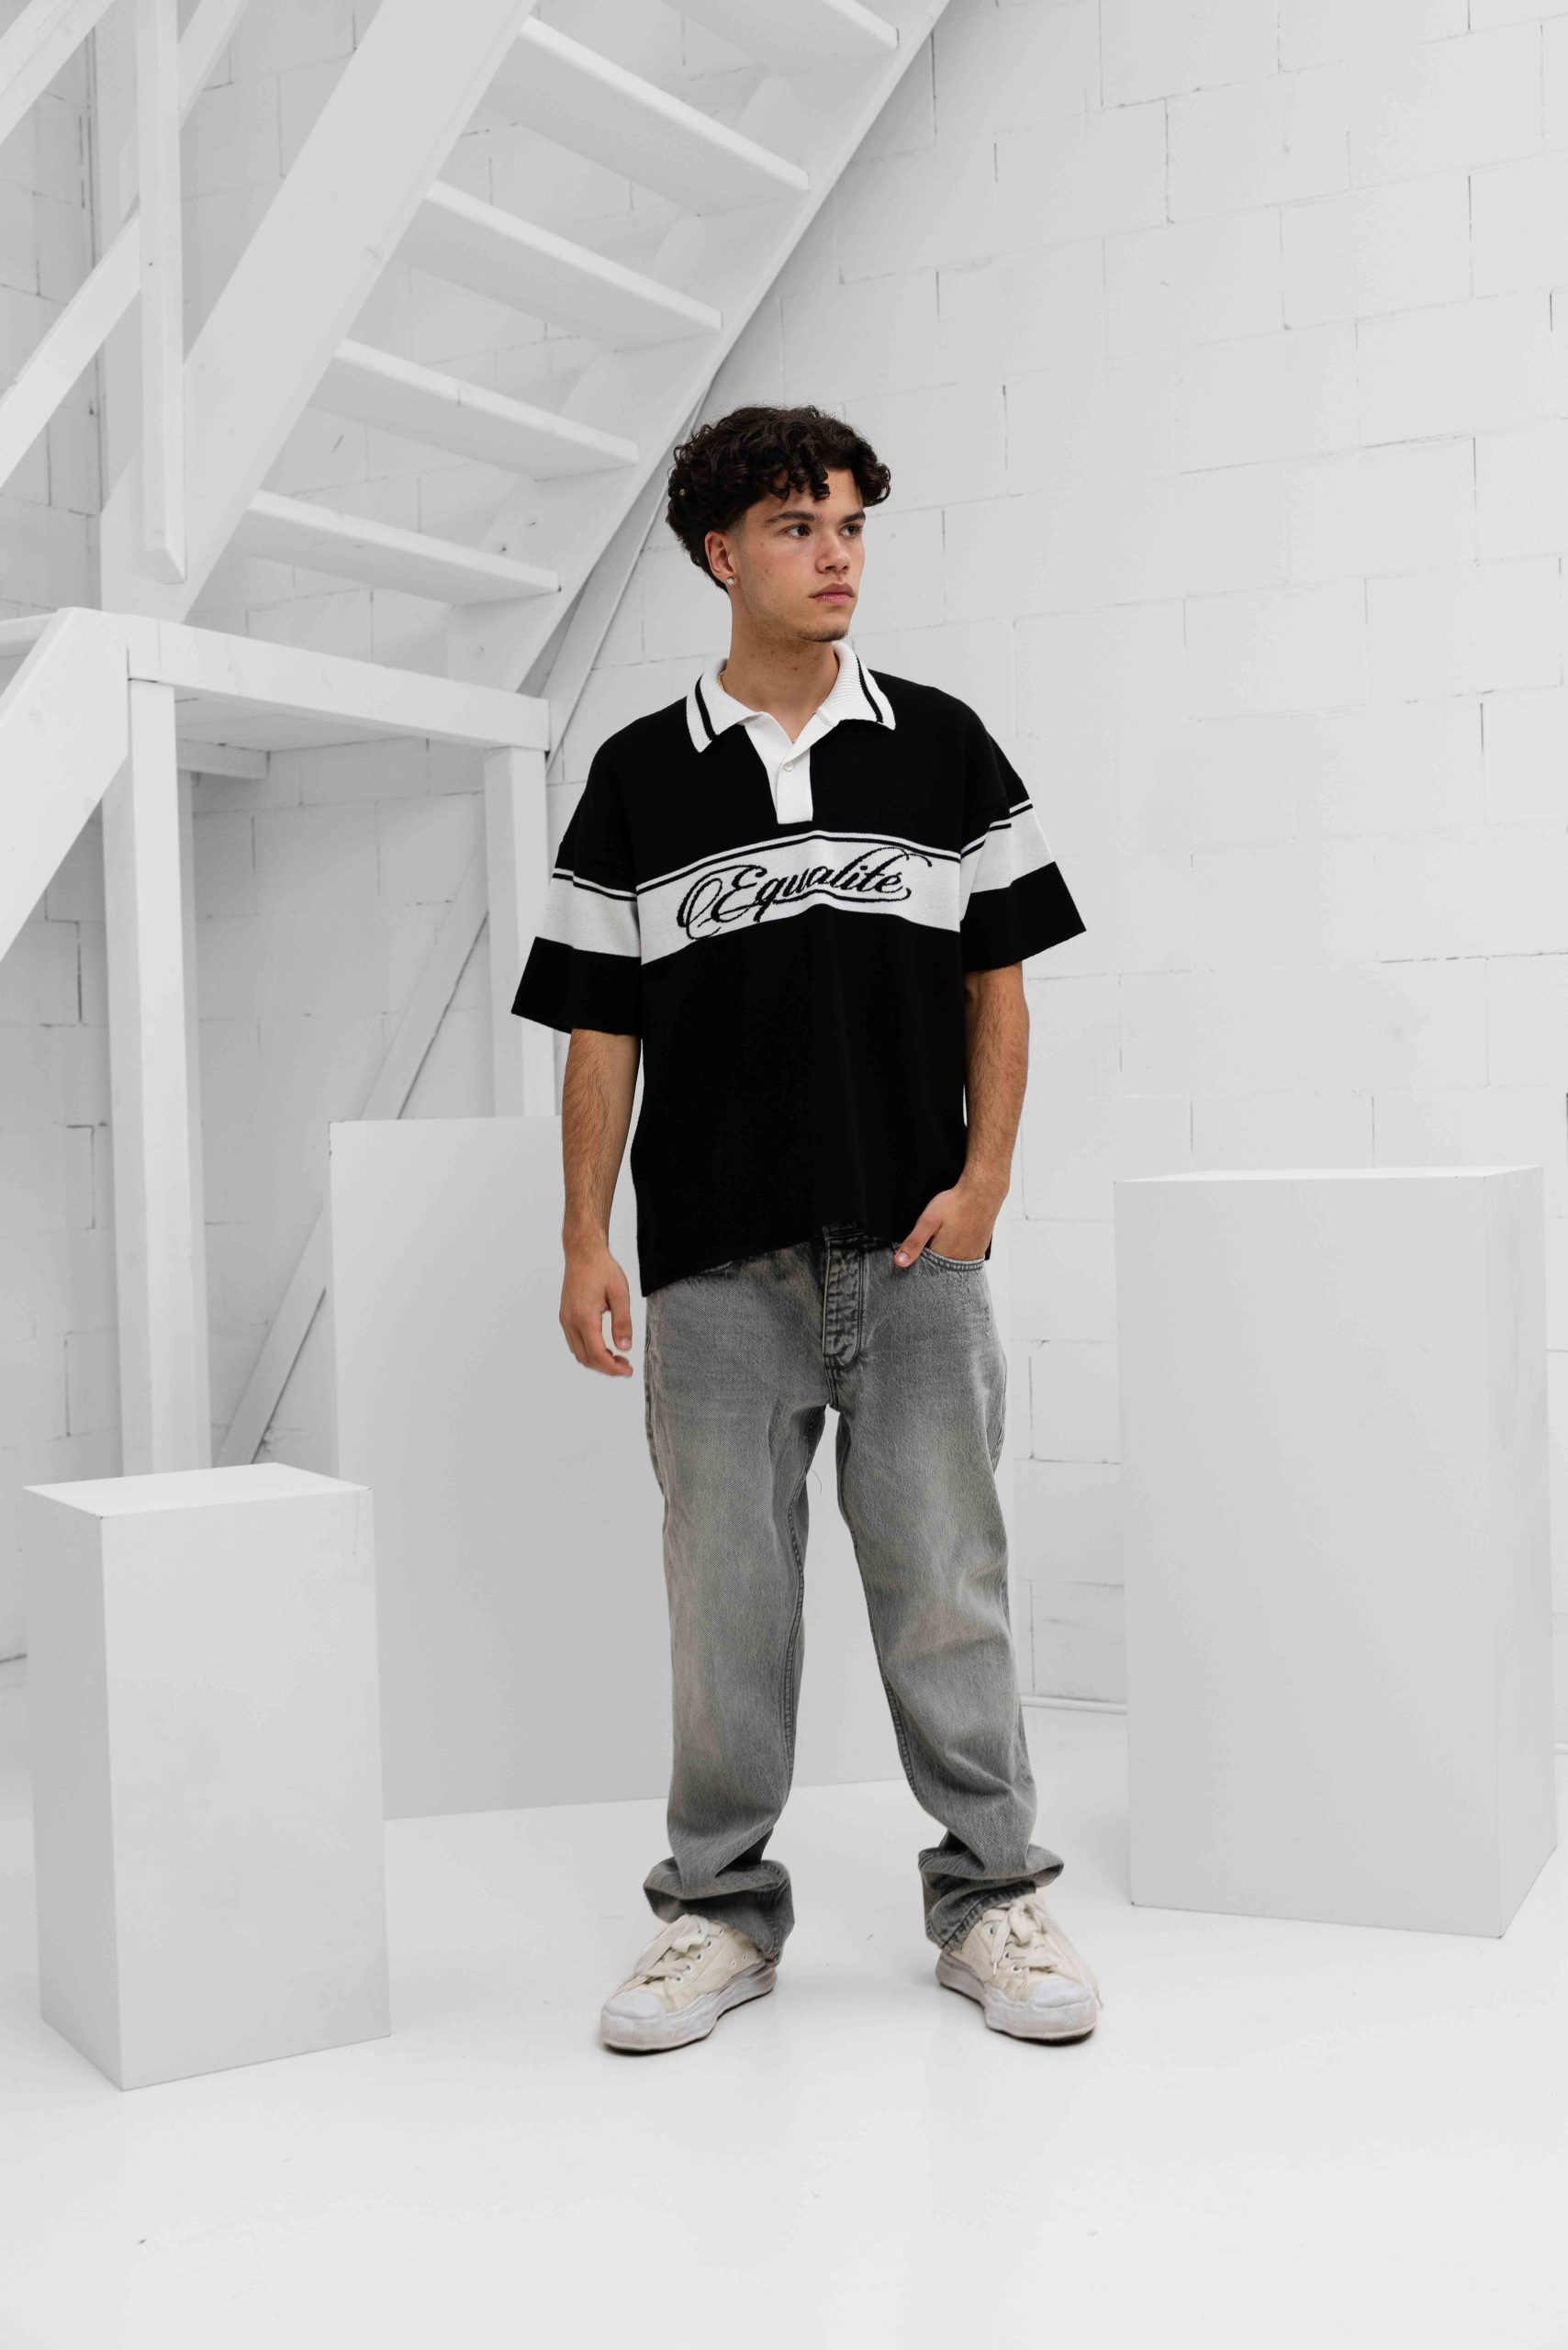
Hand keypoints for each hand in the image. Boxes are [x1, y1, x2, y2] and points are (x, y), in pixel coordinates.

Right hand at [560, 1242, 635, 1374]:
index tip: (628, 1371)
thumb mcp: (620, 1294)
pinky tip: (604, 1347)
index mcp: (584, 1317)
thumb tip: (624, 1348)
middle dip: (606, 1367)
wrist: (583, 1252)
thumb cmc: (602, 1269)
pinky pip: (574, 1342)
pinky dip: (589, 1351)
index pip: (596, 1354)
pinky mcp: (565, 1316)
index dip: (612, 1368)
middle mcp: (570, 1321)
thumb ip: (622, 1322)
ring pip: (578, 1353)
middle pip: (585, 1358)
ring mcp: (565, 1319)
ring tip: (617, 1358)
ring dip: (597, 1360)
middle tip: (626, 1366)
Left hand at [891, 1181, 999, 1268]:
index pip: (925, 1270)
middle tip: (934, 1236)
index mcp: (944, 1257)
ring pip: (952, 1263)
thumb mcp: (927, 1221)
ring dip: (945, 1256)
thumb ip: (914, 1243)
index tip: (919, 1247)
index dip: (918, 1260)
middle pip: (939, 1268)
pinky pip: (965, 1258)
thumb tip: (899, 1263)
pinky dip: (957, 1252)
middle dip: (932, 1259)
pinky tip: (955, 1238)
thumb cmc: (955, 1204)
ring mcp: (972, 1256)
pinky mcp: (980, 1250)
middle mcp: (959, 1262)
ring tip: (945, 1235)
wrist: (982, 1192)